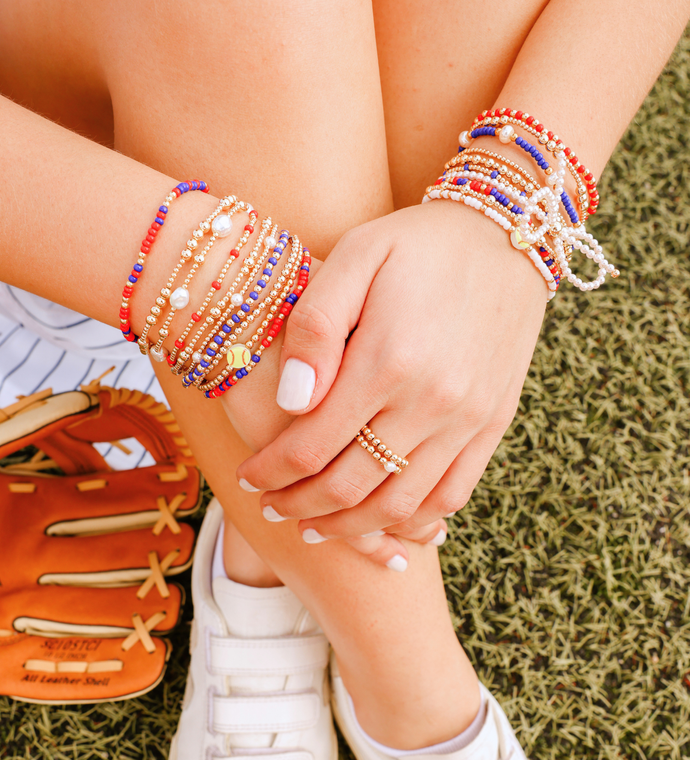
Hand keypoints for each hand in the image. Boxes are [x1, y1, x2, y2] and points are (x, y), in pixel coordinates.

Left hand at [236, 200, 547, 553]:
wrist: (510, 233)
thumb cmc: (418, 244)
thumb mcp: (355, 257)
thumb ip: (315, 328)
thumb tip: (290, 402)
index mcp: (387, 360)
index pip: (311, 447)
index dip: (272, 473)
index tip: (248, 478)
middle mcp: (431, 401)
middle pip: (350, 487)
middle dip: (299, 506)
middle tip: (272, 507)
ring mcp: (468, 420)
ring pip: (399, 506)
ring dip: (349, 526)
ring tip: (317, 524)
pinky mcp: (493, 425)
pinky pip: (451, 496)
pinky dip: (412, 521)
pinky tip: (381, 518)